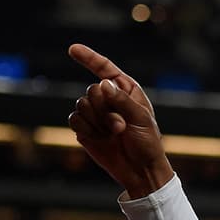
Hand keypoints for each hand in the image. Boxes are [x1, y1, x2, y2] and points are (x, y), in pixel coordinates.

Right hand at [66, 44, 174, 197]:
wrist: (139, 170)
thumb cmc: (147, 143)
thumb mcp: (141, 119)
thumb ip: (122, 100)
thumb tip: (102, 83)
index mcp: (126, 91)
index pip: (105, 69)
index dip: (89, 58)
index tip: (73, 48)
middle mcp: (109, 99)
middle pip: (92, 90)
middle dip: (104, 109)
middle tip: (121, 126)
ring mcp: (96, 114)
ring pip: (82, 104)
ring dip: (98, 121)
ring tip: (115, 134)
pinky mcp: (85, 128)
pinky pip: (74, 119)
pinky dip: (87, 129)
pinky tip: (101, 138)